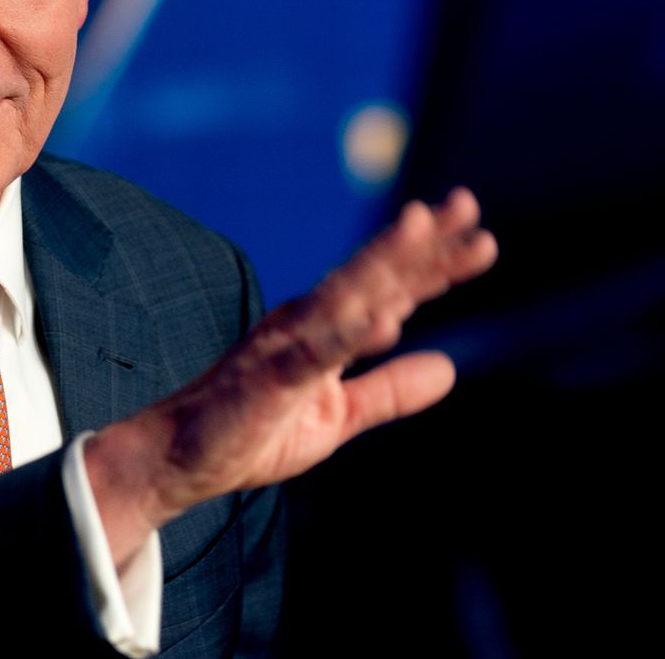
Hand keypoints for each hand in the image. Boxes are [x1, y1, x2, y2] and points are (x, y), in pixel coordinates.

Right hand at [84, 187, 497, 563]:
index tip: (480, 236)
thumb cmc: (253, 430)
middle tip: (467, 205)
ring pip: (343, 295)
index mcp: (327, 329)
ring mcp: (287, 344)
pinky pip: (312, 353)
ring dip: (383, 262)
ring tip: (421, 229)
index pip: (391, 289)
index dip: (435, 262)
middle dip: (422, 242)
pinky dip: (347, 335)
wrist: (183, 458)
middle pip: (373, 274)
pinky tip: (384, 322)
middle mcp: (308, 322)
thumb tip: (450, 368)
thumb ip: (391, 390)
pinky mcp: (269, 377)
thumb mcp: (340, 415)